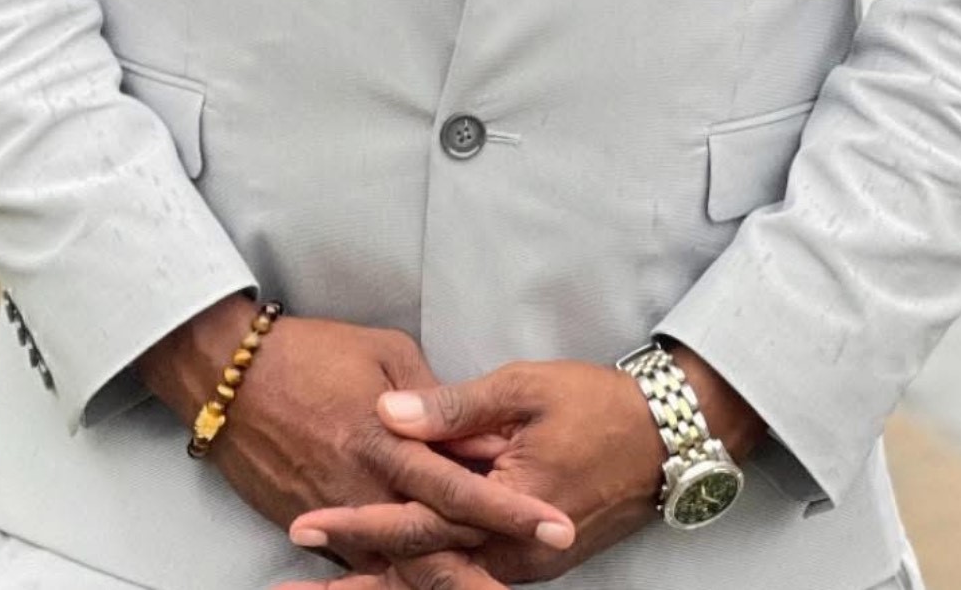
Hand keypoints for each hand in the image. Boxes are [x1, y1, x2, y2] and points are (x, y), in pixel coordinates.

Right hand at [138, 298, 573, 571]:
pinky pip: (358, 560)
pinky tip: (423, 574)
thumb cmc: (311, 351)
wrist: (227, 374)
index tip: (554, 525)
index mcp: (383, 438)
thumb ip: (430, 396)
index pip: (459, 484)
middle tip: (539, 566)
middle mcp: (360, 487)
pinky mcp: (305, 525)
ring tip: (490, 583)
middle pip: (432, 540)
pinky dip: (392, 571)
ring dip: (444, 574)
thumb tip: (470, 432)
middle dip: (487, 563)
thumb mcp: (384, 351)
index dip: (509, 509)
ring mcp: (330, 515)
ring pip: (397, 562)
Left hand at [283, 359, 662, 587]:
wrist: (668, 441)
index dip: (358, 525)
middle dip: (354, 583)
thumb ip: (455, 406)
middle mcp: (510, 555)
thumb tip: (388, 412)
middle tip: (291, 588)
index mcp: (506, 511)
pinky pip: (464, 577)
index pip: (417, 524)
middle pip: (418, 576)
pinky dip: (422, 580)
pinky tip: (386, 576)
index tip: (304, 526)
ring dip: (381, 587)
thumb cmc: (597, 407)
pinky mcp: (528, 562)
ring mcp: (521, 566)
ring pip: (439, 585)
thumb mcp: (525, 390)